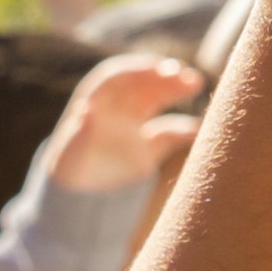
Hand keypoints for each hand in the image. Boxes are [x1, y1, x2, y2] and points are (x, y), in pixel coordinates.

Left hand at [45, 55, 206, 193]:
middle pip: (140, 84)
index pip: (116, 77)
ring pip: (155, 100)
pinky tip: (202, 129)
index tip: (160, 70)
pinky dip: (185, 130)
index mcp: (94, 104)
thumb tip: (85, 112)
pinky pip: (169, 134)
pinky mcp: (145, 150)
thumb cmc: (70, 175)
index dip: (138, 70)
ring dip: (175, 89)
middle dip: (163, 76)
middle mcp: (113, 111)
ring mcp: (131, 128)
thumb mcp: (71, 154)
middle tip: (186, 76)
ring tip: (196, 83)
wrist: (78, 200)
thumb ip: (80, 134)